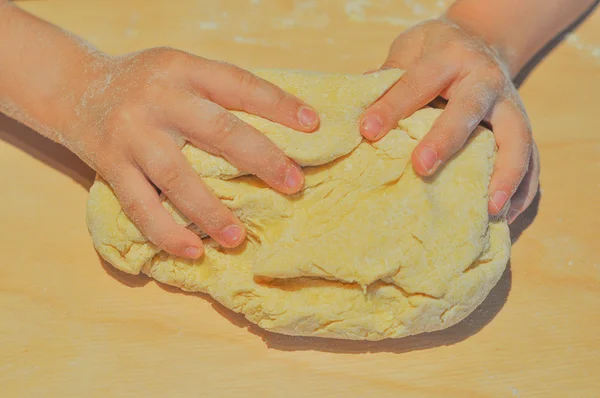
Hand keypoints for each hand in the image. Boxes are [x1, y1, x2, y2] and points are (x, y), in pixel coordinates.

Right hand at [66, 48, 318, 257]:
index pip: (239, 84)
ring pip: (178, 177)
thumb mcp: (180, 70)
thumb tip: (278, 127)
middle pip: (218, 130)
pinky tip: (192, 251)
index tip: (313, 125)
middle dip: (261, 159)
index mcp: (184, 69)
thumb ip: (217, 92)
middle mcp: (159, 99)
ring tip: (239, 238)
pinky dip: (167, 232)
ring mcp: (132, 134)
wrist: (75, 88)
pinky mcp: (110, 165)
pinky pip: (141, 205)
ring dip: (212, 211)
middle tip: (294, 185)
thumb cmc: (145, 84)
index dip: (278, 104)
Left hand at [360, 19, 538, 222]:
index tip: (367, 131)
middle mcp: (485, 79)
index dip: (392, 107)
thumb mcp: (410, 49)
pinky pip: (531, 158)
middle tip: (422, 168)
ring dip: (505, 175)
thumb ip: (389, 77)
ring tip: (490, 209)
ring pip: (517, 138)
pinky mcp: (522, 126)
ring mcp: (510, 104)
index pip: (418, 82)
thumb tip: (358, 114)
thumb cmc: (435, 51)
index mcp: (450, 57)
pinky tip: (506, 215)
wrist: (481, 39)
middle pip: (469, 109)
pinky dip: (523, 188)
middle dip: (446, 140)